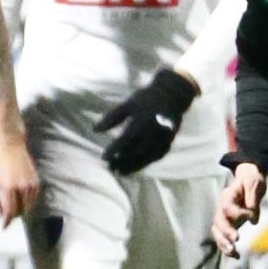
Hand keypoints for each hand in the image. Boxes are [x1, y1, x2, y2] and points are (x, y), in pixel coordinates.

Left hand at [0, 114, 38, 226]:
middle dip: (12, 215)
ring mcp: (31, 184)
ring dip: (21, 209)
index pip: (10, 211)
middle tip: (6, 213)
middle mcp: (22, 188)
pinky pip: (33, 198)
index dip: (6, 221)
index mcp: (8, 188)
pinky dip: (27, 202)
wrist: (10, 144)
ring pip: (28, 206)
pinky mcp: (36, 181)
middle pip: (20, 211)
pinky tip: (20, 198)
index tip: (4, 226)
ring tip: (13, 206)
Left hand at [98, 65, 199, 179]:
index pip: (126, 139)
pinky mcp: (168, 143)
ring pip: (146, 158)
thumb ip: (112, 118)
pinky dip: (144, 164)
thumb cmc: (146, 99)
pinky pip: (155, 157)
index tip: (104, 158)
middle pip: (136, 151)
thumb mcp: (128, 104)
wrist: (172, 96)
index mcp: (142, 119)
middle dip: (122, 161)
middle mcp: (153, 131)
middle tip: (111, 167)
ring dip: (132, 166)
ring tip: (120, 172)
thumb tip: (95, 130)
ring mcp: (162, 138)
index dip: (114, 149)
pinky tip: (133, 168)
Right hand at [211, 156, 267, 264]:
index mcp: (227, 195)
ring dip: (224, 244)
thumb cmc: (252, 180)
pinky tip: (237, 256)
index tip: (252, 215)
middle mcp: (222, 207)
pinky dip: (228, 248)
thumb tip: (253, 220)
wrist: (249, 180)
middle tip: (236, 239)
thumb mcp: (255, 184)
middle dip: (226, 232)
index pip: (227, 207)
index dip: (239, 213)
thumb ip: (253, 200)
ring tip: (234, 253)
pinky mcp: (229, 225)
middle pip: (218, 222)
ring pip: (218, 232)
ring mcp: (224, 217)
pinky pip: (224, 238)